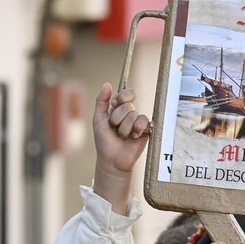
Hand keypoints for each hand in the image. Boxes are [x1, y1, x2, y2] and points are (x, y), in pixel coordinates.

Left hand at [92, 83, 148, 208]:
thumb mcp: (98, 119)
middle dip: (117, 118)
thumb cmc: (104, 141)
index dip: (122, 96)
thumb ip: (101, 101)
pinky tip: (132, 137)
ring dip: (123, 128)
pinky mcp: (146, 130)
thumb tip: (107, 84)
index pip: (127, 93)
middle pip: (128, 105)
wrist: (112, 159)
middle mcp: (130, 113)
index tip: (113, 104)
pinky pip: (143, 121)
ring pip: (133, 114)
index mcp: (119, 108)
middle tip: (114, 128)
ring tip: (122, 136)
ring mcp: (138, 121)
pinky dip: (136, 129)